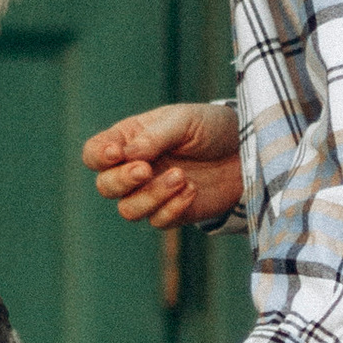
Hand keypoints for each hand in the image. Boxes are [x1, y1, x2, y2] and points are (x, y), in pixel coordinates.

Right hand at [83, 100, 244, 228]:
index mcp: (130, 140)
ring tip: (181, 177)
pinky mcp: (173, 212)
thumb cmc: (212, 128)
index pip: (95, 153)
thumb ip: (154, 136)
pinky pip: (158, 221)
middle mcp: (135, 168)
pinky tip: (192, 189)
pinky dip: (173, 207)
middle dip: (122, 180)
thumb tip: (127, 155)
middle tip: (146, 169)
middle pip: (106, 186)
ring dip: (150, 196)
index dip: (99, 156)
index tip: (118, 153)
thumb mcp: (184, 121)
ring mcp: (152, 193)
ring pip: (128, 209)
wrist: (247, 151)